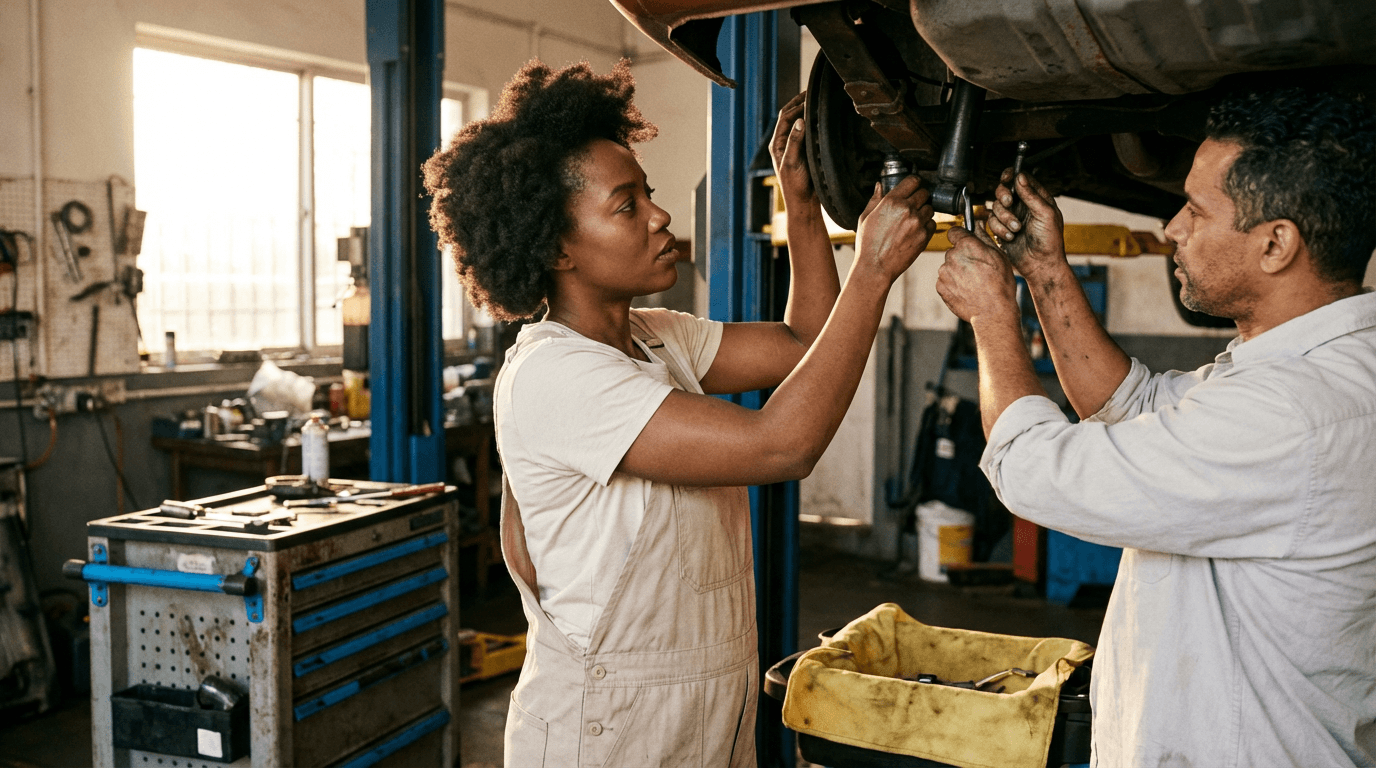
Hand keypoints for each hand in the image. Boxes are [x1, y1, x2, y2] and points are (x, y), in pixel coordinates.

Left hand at [770, 92, 815, 206]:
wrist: (804, 204)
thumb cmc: (795, 187)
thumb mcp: (792, 163)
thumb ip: (795, 142)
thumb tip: (799, 121)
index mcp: (777, 144)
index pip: (785, 117)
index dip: (795, 105)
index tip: (808, 95)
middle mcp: (784, 144)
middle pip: (790, 117)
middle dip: (799, 103)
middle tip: (811, 91)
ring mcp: (794, 148)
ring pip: (799, 124)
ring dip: (806, 111)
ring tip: (817, 100)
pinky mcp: (804, 153)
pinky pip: (808, 133)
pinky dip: (813, 123)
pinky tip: (822, 119)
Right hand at [854, 176, 936, 282]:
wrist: (875, 267)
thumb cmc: (867, 244)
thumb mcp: (865, 218)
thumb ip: (875, 199)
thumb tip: (880, 186)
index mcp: (891, 202)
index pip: (913, 181)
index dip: (914, 182)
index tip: (914, 186)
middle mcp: (906, 209)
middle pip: (924, 193)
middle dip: (920, 197)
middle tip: (913, 205)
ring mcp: (917, 223)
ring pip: (930, 208)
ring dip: (924, 211)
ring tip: (913, 220)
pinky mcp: (924, 236)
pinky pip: (932, 224)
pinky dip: (926, 225)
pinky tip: (915, 231)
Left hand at [937, 225, 1018, 323]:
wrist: (992, 312)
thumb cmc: (1000, 284)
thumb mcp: (999, 256)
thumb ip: (984, 237)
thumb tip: (977, 224)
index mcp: (967, 245)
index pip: (955, 232)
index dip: (961, 237)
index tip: (966, 243)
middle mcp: (952, 256)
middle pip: (953, 251)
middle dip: (962, 257)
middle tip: (976, 269)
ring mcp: (944, 272)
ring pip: (949, 266)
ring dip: (957, 271)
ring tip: (973, 283)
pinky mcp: (940, 286)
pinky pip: (945, 280)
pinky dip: (952, 284)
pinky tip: (966, 290)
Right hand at [985, 169, 1064, 282]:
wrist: (1040, 264)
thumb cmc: (1049, 240)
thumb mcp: (1045, 214)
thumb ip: (1031, 194)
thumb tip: (1020, 177)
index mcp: (1036, 198)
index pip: (1021, 178)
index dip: (1011, 176)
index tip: (1007, 178)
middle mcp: (1022, 205)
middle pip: (1003, 190)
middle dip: (1004, 196)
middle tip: (1009, 203)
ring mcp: (1011, 217)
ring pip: (996, 207)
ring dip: (1004, 218)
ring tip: (1016, 229)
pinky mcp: (1001, 229)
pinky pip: (992, 222)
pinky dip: (999, 229)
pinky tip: (1010, 237)